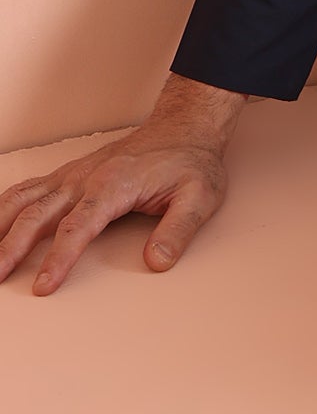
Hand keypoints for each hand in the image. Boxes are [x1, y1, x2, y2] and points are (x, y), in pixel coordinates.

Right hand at [0, 75, 244, 294]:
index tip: (44, 285)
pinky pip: (27, 189)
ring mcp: (72, 175)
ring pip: (23, 200)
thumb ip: (178, 230)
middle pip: (37, 215)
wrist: (185, 128)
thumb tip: (157, 261)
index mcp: (114, 185)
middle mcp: (85, 178)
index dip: (59, 259)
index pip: (78, 227)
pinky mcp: (68, 175)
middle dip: (12, 248)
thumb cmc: (190, 162)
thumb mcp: (199, 196)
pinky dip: (3, 207)